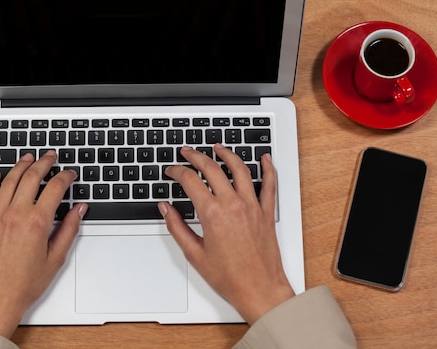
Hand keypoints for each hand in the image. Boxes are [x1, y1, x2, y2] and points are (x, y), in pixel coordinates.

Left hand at [0, 151, 86, 337]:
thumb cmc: (24, 285)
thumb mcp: (56, 259)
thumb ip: (69, 229)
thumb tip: (79, 209)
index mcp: (36, 223)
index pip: (55, 188)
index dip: (65, 176)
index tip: (70, 174)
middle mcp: (15, 215)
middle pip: (31, 177)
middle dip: (44, 163)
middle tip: (51, 156)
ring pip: (8, 181)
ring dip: (20, 165)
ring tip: (29, 157)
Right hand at [158, 144, 293, 323]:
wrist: (260, 290)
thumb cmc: (230, 277)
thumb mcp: (194, 254)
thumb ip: (177, 227)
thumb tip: (166, 208)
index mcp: (213, 214)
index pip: (190, 181)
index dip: (177, 172)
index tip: (172, 171)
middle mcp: (233, 205)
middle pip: (212, 168)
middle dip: (196, 156)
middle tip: (187, 152)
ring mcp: (252, 206)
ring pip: (240, 169)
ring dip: (227, 154)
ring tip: (218, 147)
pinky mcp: (267, 212)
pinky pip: (270, 184)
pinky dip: (268, 168)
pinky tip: (265, 158)